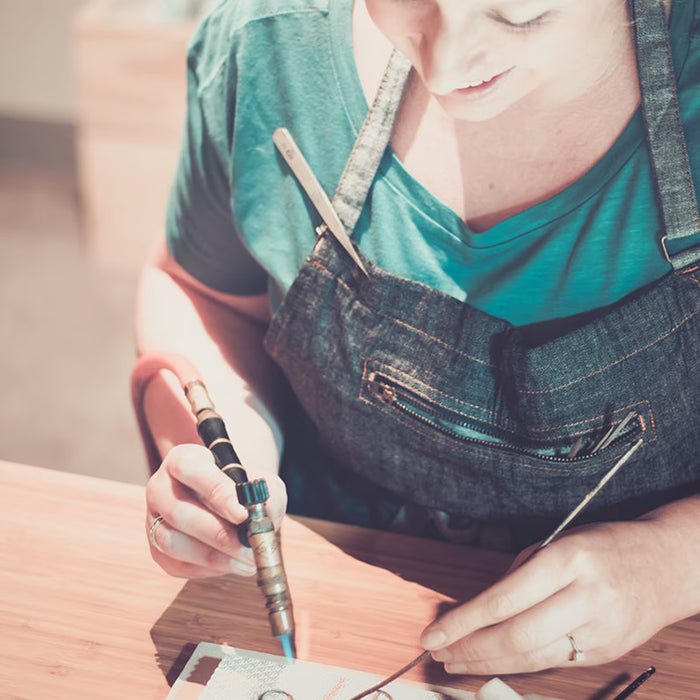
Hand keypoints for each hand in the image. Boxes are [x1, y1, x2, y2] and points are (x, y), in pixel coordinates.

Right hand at [145, 443, 287, 577]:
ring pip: (173, 542)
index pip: (191, 470)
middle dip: (218, 535)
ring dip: (214, 557)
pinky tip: (232, 563)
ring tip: (247, 562)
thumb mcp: (262, 482)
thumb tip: (264, 518)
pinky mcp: (157, 549)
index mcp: (183, 459)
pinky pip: (176, 564)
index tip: (243, 514)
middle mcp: (160, 487)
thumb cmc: (245, 487)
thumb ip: (268, 495)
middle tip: (249, 548)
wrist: (230, 502)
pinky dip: (207, 568)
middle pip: (179, 513)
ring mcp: (153, 519)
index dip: (217, 493)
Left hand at [420, 519, 679, 673]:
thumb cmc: (604, 545)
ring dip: (487, 663)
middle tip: (440, 653)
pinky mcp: (606, 652)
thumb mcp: (557, 541)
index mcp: (568, 559)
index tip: (434, 632)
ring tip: (457, 662)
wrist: (666, 565)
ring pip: (533, 657)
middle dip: (470, 649)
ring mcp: (600, 630)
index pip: (503, 599)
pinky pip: (553, 662)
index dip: (463, 621)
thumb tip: (478, 608)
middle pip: (515, 636)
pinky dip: (518, 664)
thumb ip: (518, 573)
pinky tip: (493, 661)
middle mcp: (586, 597)